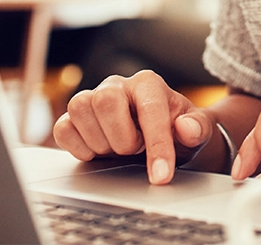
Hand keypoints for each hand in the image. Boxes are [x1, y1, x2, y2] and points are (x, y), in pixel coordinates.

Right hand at [53, 70, 213, 183]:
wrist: (158, 140)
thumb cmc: (177, 132)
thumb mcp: (197, 131)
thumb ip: (198, 128)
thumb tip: (185, 127)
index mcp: (149, 84)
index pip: (150, 109)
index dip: (157, 145)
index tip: (162, 175)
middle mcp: (118, 85)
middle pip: (106, 100)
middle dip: (122, 137)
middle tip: (135, 151)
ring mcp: (93, 99)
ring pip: (80, 108)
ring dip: (100, 141)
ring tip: (118, 150)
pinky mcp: (74, 118)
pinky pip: (63, 128)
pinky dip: (77, 146)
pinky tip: (97, 152)